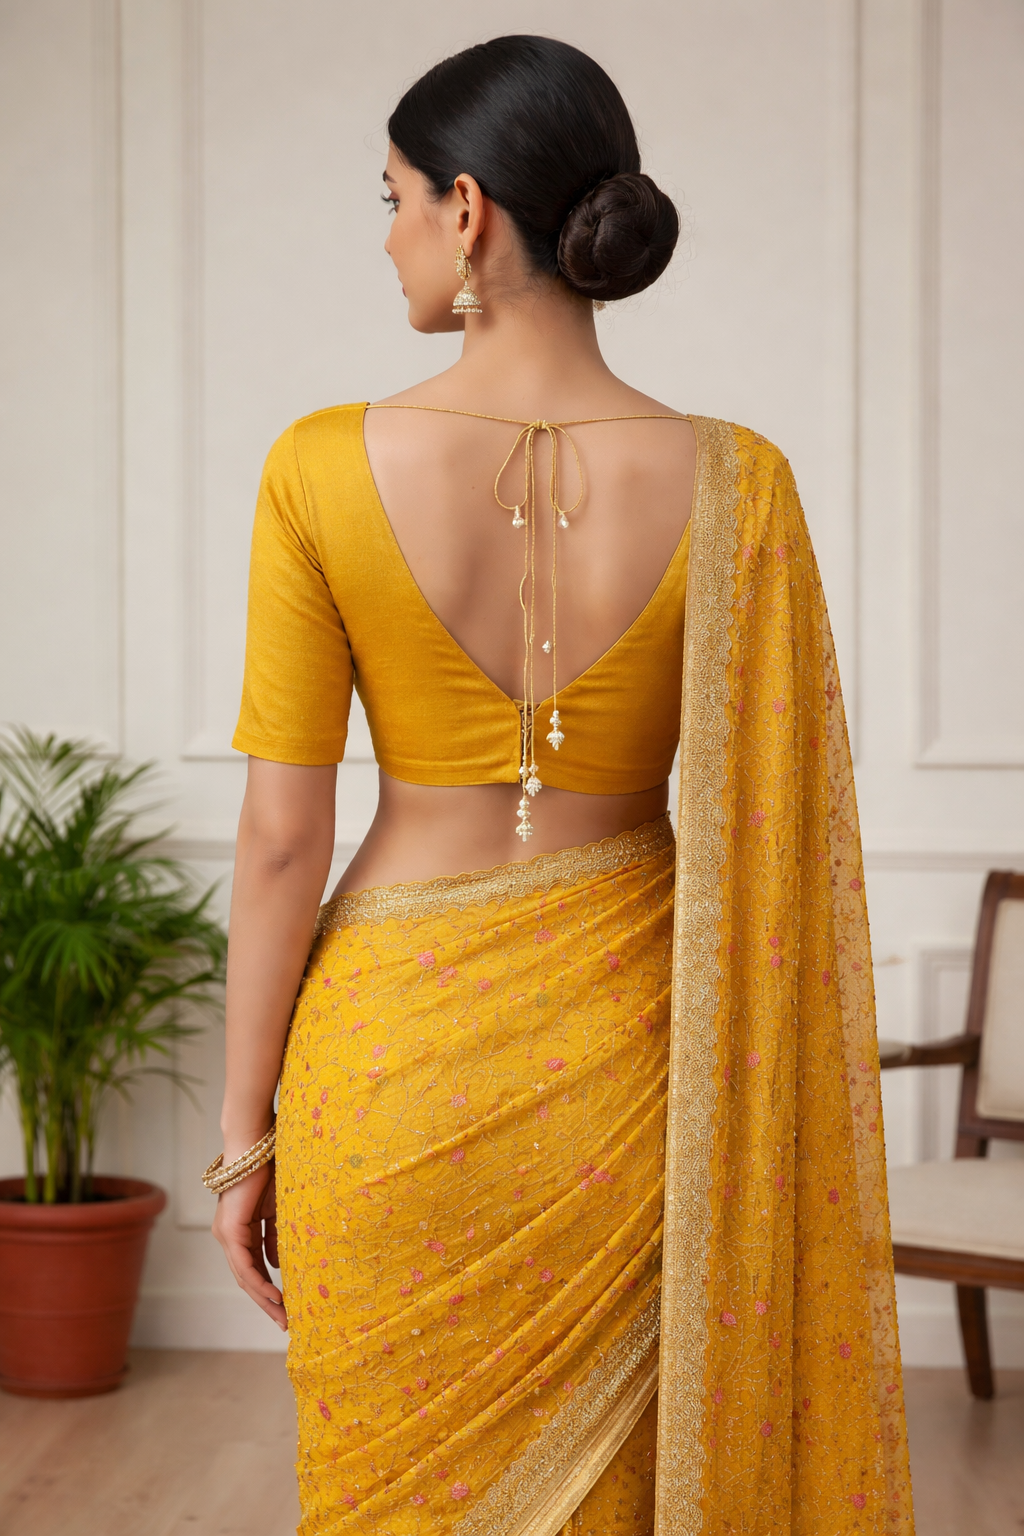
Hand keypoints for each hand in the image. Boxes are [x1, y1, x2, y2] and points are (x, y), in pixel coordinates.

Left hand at [211, 1160, 285, 1329]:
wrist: (255, 1146)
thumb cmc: (269, 1170)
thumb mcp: (278, 1211)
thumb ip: (275, 1238)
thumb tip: (278, 1265)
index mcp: (239, 1231)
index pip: (253, 1268)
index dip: (269, 1289)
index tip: (287, 1307)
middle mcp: (228, 1236)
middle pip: (247, 1279)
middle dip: (266, 1303)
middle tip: (285, 1323)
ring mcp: (226, 1234)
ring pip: (244, 1277)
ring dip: (263, 1299)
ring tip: (282, 1316)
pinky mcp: (229, 1230)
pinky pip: (244, 1264)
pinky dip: (258, 1282)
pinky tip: (274, 1296)